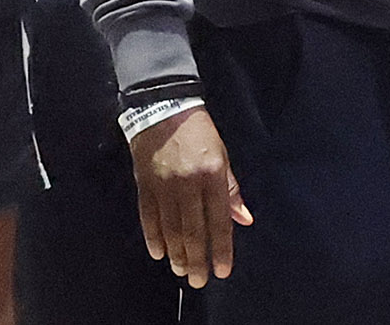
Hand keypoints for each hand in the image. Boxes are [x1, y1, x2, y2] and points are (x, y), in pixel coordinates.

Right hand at [129, 106, 252, 286]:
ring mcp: (164, 185)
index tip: (222, 270)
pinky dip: (154, 238)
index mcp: (212, 174)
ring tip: (182, 270)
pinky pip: (149, 218)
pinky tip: (159, 253)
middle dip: (197, 260)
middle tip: (200, 280)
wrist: (163, 108)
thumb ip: (231, 189)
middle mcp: (188, 183)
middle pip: (192, 231)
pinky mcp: (145, 185)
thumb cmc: (199, 132)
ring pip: (170, 229)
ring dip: (176, 254)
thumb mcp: (222, 155)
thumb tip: (244, 220)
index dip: (221, 249)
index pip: (218, 221)